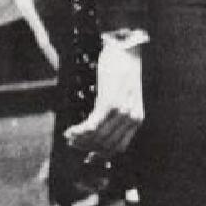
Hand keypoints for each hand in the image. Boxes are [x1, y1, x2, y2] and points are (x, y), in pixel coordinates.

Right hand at [63, 38, 144, 154]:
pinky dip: (79, 132)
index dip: (101, 155)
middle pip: (106, 145)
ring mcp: (121, 111)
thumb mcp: (125, 96)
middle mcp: (131, 118)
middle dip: (86, 148)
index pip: (118, 148)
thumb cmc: (122, 70)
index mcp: (137, 119)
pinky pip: (92, 126)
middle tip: (72, 142)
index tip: (87, 157)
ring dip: (80, 140)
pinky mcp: (109, 103)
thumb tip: (98, 131)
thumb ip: (117, 115)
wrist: (125, 49)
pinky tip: (70, 130)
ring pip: (97, 138)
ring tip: (69, 135)